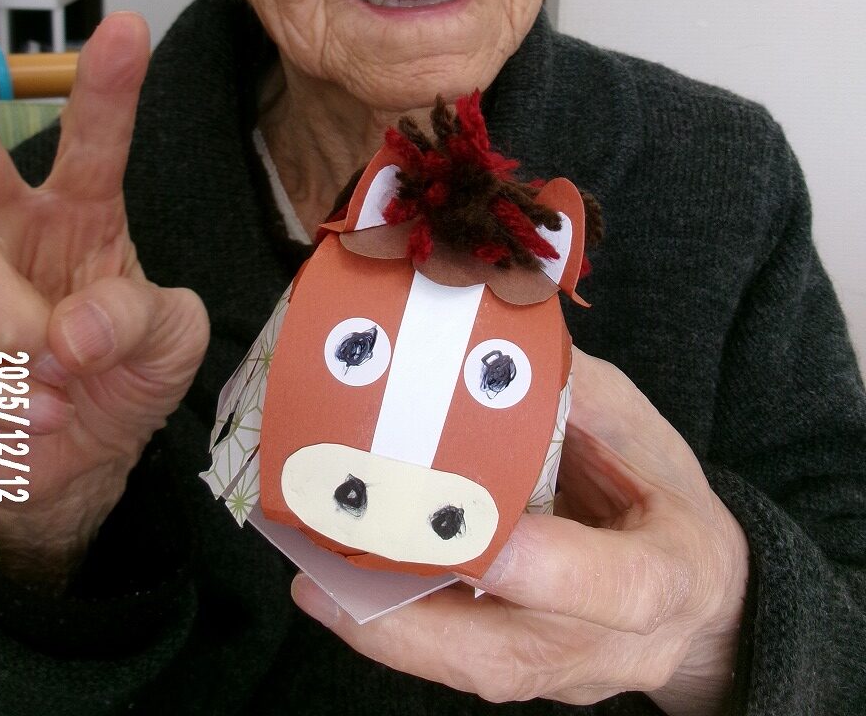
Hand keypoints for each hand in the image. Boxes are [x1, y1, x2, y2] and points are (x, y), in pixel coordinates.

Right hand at [0, 6, 209, 586]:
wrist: (76, 459)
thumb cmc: (125, 374)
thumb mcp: (169, 344)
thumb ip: (139, 321)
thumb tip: (74, 328)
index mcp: (83, 214)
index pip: (95, 144)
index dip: (108, 90)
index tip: (128, 28)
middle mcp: (8, 228)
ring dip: (9, 323)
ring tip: (53, 375)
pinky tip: (24, 408)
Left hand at [291, 346, 749, 714]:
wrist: (703, 597)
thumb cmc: (665, 496)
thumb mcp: (643, 432)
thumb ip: (575, 397)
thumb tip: (490, 340)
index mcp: (670, 572)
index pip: (618, 587)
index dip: (550, 569)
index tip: (484, 538)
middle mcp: (617, 642)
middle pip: (515, 656)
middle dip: (415, 623)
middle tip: (325, 574)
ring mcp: (569, 671)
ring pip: (472, 669)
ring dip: (385, 630)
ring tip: (311, 578)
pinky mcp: (529, 675)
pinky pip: (458, 659)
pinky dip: (396, 626)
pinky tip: (337, 585)